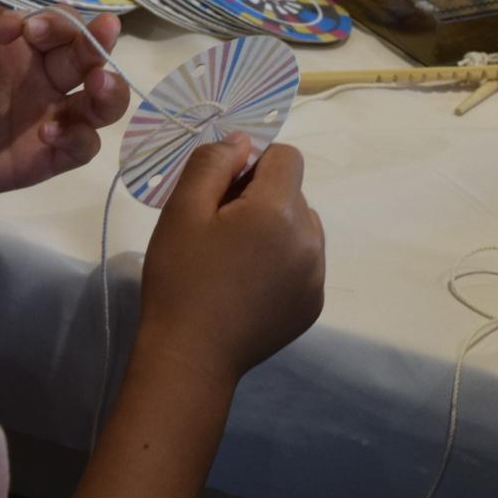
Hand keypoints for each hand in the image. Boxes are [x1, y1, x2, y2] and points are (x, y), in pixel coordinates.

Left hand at [0, 2, 129, 218]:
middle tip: (97, 51)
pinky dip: (80, 138)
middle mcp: (44, 79)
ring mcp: (48, 118)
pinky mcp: (44, 158)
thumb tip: (19, 18)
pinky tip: (51, 134)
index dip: (62, 24)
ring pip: (101, 104)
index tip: (33, 31)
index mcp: (24, 46)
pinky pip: (81, 148)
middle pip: (90, 60)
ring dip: (111, 93)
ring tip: (99, 88)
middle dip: (100, 49)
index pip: (63, 26)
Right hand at [136, 136, 325, 387]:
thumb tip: (243, 141)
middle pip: (293, 192)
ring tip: (235, 260)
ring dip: (275, 229)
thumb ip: (214, 162)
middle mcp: (311, 239)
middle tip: (220, 231)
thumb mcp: (183, 210)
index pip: (287, 157)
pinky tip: (248, 285)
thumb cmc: (181, 279)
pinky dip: (282, 262)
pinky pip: (304, 261)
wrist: (190, 357)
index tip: (223, 192)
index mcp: (280, 211)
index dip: (254, 163)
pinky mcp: (313, 303)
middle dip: (261, 198)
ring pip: (301, 226)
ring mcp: (316, 275)